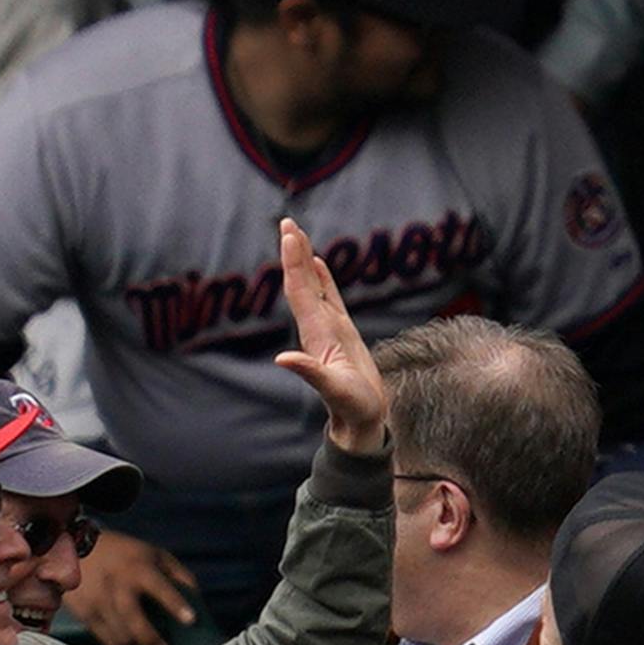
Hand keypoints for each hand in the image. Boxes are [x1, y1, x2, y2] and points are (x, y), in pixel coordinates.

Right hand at [61, 529, 197, 644]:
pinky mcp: (83, 611)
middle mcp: (116, 583)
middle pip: (131, 615)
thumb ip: (178, 574)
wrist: (75, 546)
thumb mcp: (155, 554)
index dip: (175, 603)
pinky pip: (101, 636)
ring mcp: (97, 598)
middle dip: (149, 637)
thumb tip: (197, 600)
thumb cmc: (126, 554)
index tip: (191, 620)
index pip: (159, 586)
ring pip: (116, 631)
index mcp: (138, 567)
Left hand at [272, 217, 388, 453]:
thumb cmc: (353, 408)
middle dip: (294, 253)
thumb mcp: (333, 391)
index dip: (294, 263)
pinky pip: (330, 298)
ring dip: (305, 261)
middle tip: (288, 222)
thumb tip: (283, 359)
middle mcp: (318, 327)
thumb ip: (309, 374)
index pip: (301, 291)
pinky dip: (323, 279)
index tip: (290, 235)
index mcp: (317, 334)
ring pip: (313, 287)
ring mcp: (329, 329)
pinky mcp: (342, 334)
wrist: (360, 422)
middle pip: (302, 283)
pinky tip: (318, 264)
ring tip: (298, 234)